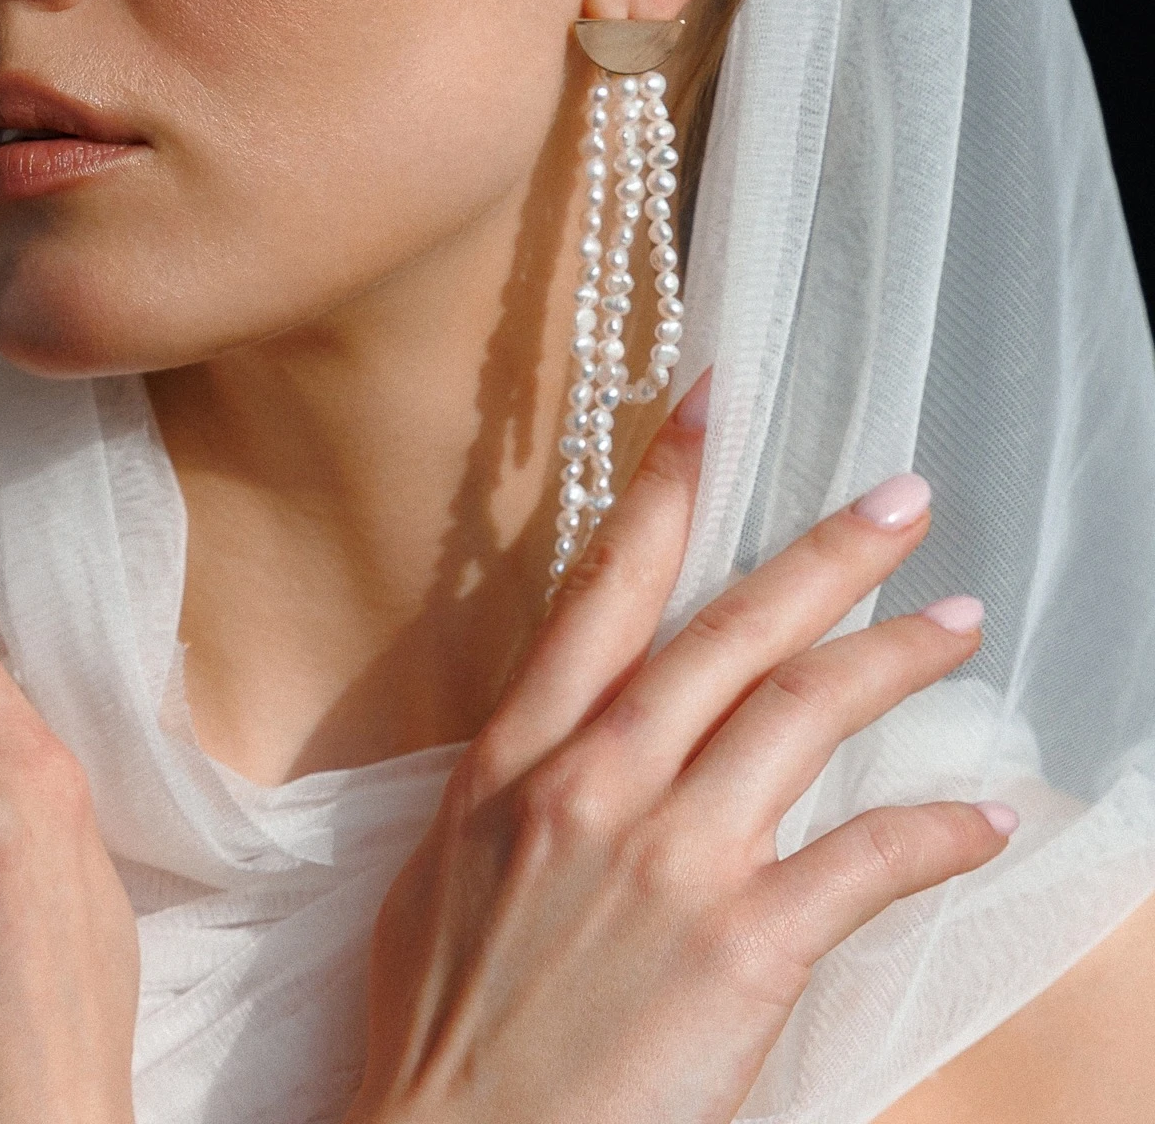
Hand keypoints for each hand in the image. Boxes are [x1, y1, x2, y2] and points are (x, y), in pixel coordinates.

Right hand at [347, 373, 1011, 1123]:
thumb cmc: (440, 1014)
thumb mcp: (445, 862)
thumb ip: (517, 777)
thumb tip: (575, 727)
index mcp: (517, 755)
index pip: (604, 590)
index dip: (665, 486)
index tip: (712, 403)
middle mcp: (598, 782)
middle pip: (733, 634)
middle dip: (827, 553)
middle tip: (904, 499)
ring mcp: (672, 861)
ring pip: (806, 715)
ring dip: (895, 659)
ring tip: (957, 622)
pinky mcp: (741, 951)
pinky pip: (863, 860)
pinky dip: (932, 831)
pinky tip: (978, 819)